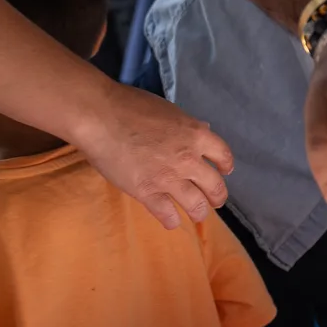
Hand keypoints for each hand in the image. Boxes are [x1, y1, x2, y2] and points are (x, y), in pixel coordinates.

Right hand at [76, 82, 234, 228]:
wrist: (101, 116)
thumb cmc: (131, 106)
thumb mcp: (170, 110)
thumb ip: (188, 125)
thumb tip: (203, 128)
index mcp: (196, 134)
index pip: (223, 155)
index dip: (225, 166)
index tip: (224, 172)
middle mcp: (188, 159)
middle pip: (215, 186)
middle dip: (217, 197)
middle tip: (215, 202)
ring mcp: (168, 178)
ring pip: (196, 205)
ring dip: (199, 212)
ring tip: (197, 214)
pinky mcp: (146, 192)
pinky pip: (167, 214)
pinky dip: (171, 220)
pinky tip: (170, 220)